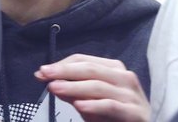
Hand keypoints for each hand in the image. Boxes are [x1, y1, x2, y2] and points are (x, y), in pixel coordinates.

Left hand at [35, 54, 149, 121]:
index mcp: (113, 68)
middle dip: (64, 71)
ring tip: (54, 88)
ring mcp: (131, 94)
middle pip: (89, 69)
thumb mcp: (91, 102)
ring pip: (98, 85)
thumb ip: (74, 91)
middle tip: (44, 74)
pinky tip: (79, 105)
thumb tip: (50, 80)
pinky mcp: (135, 113)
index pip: (83, 60)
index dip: (61, 64)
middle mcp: (123, 76)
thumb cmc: (115, 117)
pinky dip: (94, 105)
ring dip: (73, 87)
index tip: (42, 71)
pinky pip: (111, 106)